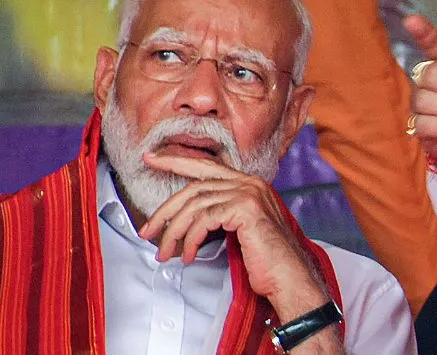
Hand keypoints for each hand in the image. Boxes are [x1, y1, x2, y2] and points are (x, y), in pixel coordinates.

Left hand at [138, 153, 328, 308]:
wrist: (289, 276)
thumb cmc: (266, 260)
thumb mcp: (239, 229)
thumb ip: (221, 213)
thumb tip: (187, 217)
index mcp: (248, 184)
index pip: (206, 166)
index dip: (176, 161)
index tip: (152, 159)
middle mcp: (250, 183)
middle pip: (194, 187)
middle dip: (165, 211)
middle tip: (147, 231)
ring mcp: (249, 193)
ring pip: (195, 205)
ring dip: (174, 232)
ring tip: (165, 253)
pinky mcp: (246, 208)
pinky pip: (205, 219)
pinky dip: (190, 239)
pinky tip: (187, 255)